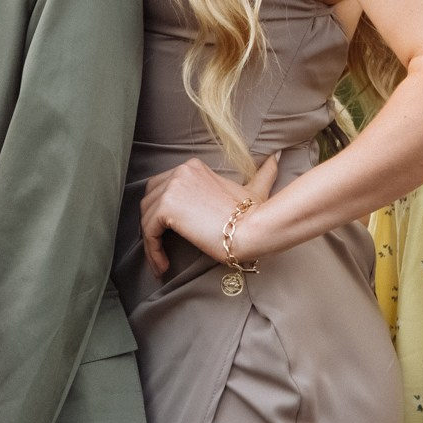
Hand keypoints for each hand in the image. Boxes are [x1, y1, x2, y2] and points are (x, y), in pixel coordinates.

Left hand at [139, 154, 278, 276]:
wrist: (254, 228)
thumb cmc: (255, 215)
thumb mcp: (255, 190)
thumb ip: (262, 174)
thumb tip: (276, 158)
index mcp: (193, 168)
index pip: (165, 188)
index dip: (163, 213)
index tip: (171, 235)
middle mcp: (180, 172)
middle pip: (151, 199)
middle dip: (152, 224)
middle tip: (161, 249)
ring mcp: (172, 187)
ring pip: (146, 216)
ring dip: (151, 241)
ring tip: (162, 263)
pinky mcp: (167, 206)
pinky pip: (148, 230)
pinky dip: (152, 250)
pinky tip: (162, 265)